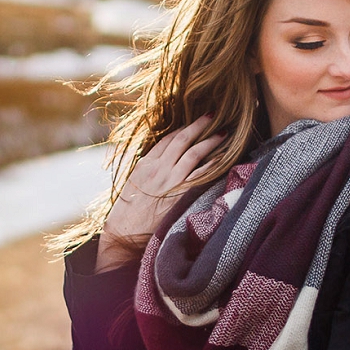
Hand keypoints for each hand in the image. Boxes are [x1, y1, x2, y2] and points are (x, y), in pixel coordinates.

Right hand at [97, 117, 224, 270]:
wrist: (125, 234)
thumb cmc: (126, 214)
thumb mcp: (132, 185)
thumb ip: (147, 171)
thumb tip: (160, 163)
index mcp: (145, 164)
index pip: (167, 139)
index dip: (182, 129)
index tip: (193, 124)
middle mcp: (159, 168)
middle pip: (182, 139)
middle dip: (199, 125)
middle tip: (213, 115)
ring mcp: (172, 181)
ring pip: (194, 153)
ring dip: (210, 141)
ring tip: (224, 132)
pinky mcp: (182, 195)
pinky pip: (201, 175)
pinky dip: (213, 164)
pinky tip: (223, 157)